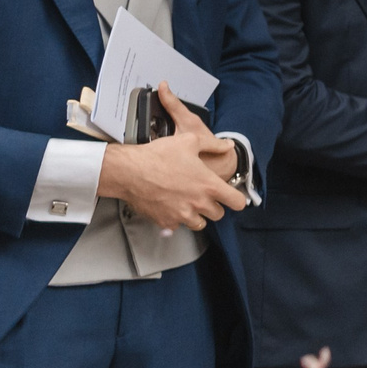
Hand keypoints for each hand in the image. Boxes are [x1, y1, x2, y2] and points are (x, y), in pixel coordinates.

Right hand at [97, 83, 249, 230]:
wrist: (129, 171)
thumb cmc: (158, 155)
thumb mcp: (190, 141)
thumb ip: (213, 145)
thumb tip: (228, 145)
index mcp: (209, 185)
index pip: (237, 202)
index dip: (237, 199)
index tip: (232, 197)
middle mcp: (198, 203)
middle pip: (218, 214)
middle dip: (214, 205)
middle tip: (204, 195)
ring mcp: (182, 215)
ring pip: (200, 223)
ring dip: (197, 215)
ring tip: (188, 201)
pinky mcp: (166, 222)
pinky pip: (177, 226)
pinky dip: (176, 219)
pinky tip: (171, 205)